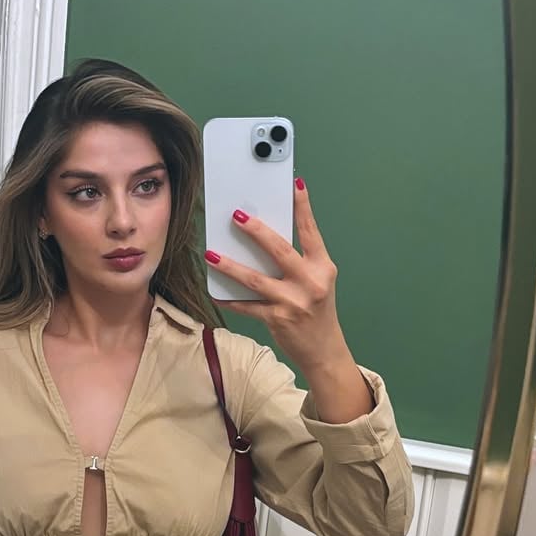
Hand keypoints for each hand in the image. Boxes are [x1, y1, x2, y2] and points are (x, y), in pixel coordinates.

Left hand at [205, 179, 345, 373]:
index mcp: (322, 268)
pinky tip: (215, 291)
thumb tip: (264, 239)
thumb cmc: (317, 311)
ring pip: (255, 279)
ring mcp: (293, 302)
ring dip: (230, 266)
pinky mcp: (277, 319)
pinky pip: (247, 306)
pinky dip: (230, 299)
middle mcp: (310, 282)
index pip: (310, 232)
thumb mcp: (317, 282)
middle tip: (237, 215)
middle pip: (279, 250)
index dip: (303, 207)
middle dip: (256, 231)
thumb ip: (297, 262)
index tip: (295, 185)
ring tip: (212, 255)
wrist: (324, 351)